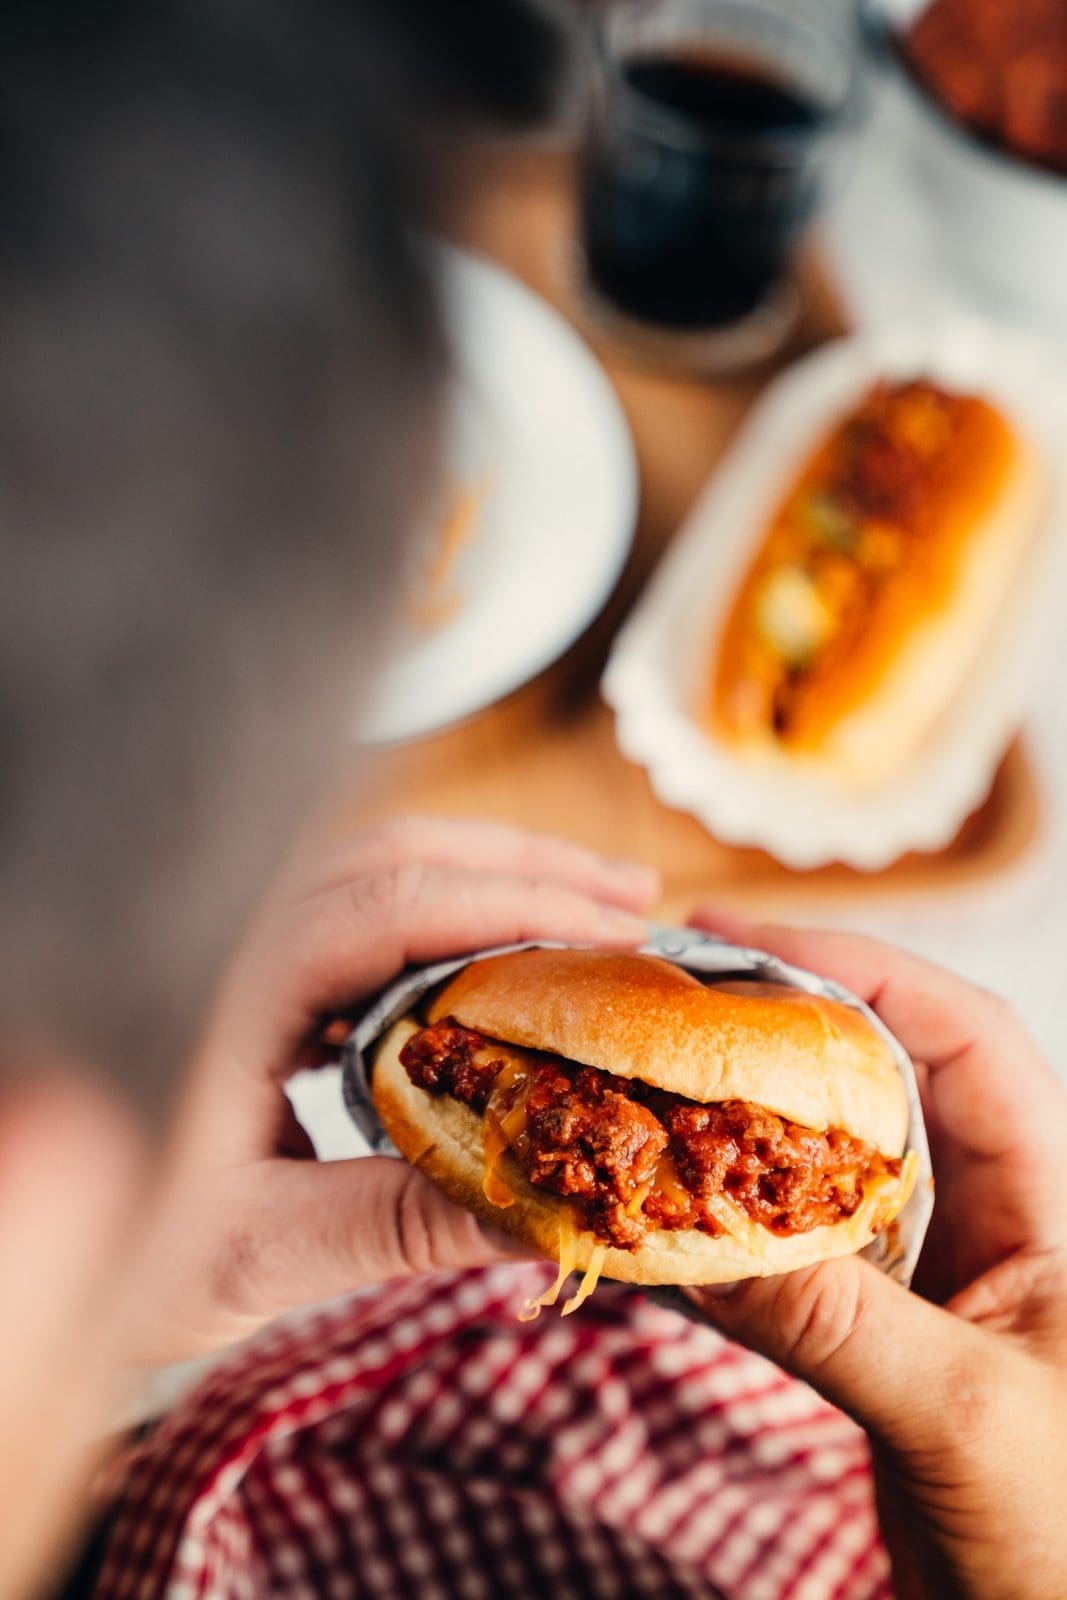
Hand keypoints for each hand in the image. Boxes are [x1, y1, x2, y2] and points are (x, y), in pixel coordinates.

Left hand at [129, 818, 658, 1364]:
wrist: (28, 1235)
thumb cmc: (112, 1249)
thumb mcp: (256, 1251)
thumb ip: (394, 1225)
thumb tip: (540, 1212)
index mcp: (222, 984)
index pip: (389, 905)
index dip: (513, 905)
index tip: (614, 930)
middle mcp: (228, 940)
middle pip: (390, 853)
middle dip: (521, 865)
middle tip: (632, 895)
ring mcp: (236, 947)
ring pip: (374, 869)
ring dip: (486, 878)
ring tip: (590, 906)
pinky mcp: (247, 972)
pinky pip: (356, 912)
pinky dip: (442, 918)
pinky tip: (494, 958)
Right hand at [687, 916, 1066, 1599]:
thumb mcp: (960, 1414)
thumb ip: (835, 1321)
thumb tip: (695, 1241)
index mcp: (1053, 1194)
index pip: (962, 1033)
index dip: (859, 966)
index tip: (744, 939)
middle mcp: (992, 1211)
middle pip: (882, 1073)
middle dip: (780, 1021)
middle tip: (669, 987)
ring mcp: (931, 1267)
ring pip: (825, 1157)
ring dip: (739, 1121)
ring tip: (644, 1073)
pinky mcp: (879, 1327)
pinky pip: (792, 1249)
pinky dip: (725, 1230)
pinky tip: (657, 1215)